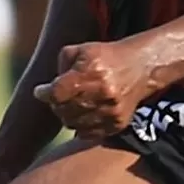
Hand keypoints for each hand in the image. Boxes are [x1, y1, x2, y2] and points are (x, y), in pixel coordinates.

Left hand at [34, 39, 155, 141]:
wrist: (141, 68)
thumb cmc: (106, 57)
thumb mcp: (80, 50)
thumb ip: (59, 67)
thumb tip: (45, 91)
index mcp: (91, 72)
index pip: (56, 93)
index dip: (45, 94)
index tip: (42, 91)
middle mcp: (102, 93)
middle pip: (63, 110)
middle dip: (57, 104)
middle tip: (61, 96)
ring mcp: (111, 111)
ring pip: (73, 124)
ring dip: (68, 115)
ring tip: (74, 103)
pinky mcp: (117, 123)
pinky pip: (87, 133)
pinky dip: (81, 125)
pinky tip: (85, 113)